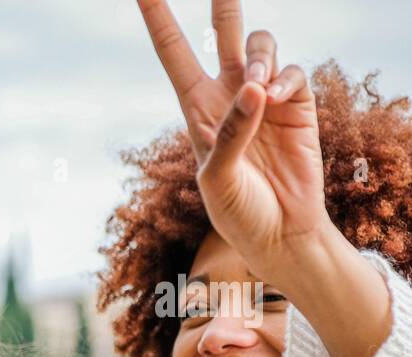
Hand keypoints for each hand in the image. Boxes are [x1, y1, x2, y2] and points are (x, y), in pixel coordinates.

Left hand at [137, 0, 328, 279]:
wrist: (280, 233)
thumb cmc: (238, 212)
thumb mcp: (219, 178)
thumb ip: (231, 134)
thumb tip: (253, 88)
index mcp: (195, 109)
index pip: (175, 54)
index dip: (159, 20)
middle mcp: (229, 95)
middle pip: (221, 33)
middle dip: (222, 3)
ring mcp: (264, 96)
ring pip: (261, 43)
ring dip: (258, 55)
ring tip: (255, 84)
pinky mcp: (297, 103)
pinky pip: (291, 71)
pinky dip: (284, 78)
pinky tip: (275, 99)